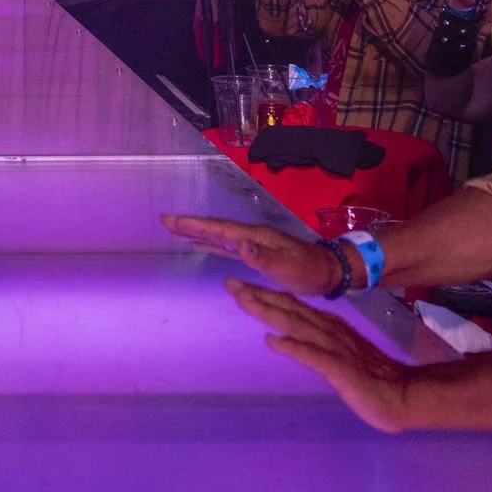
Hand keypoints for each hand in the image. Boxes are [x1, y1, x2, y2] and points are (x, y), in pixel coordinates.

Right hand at [160, 215, 338, 295]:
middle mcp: (251, 236)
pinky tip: (202, 246)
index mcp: (255, 237)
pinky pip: (227, 246)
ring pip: (219, 236)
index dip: (195, 225)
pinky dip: (212, 244)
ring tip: (176, 229)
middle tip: (165, 221)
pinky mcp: (255, 253)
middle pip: (215, 228)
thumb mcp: (286, 267)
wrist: (327, 272)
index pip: (219, 229)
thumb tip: (238, 244)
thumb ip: (262, 257)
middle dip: (190, 224)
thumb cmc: (307, 271)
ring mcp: (253, 243)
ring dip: (198, 233)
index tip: (171, 220)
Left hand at [227, 283, 419, 432]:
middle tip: (230, 283)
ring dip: (270, 312)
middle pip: (288, 309)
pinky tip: (273, 341)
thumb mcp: (335, 352)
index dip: (264, 294)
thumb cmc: (368, 376)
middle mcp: (327, 330)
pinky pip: (313, 356)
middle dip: (258, 296)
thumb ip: (312, 341)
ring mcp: (333, 347)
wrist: (402, 394)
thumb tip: (283, 332)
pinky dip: (293, 347)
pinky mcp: (340, 368)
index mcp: (326, 326)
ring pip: (296, 325)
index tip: (238, 284)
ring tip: (244, 301)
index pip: (291, 306)